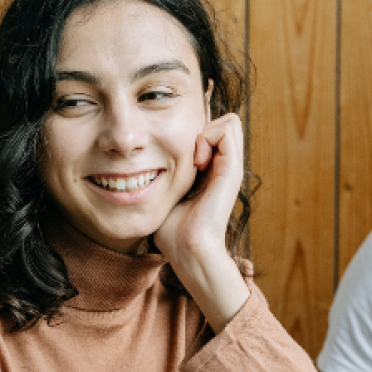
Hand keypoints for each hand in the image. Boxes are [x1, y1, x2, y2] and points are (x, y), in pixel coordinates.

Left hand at [153, 114, 249, 332]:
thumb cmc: (172, 230)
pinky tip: (196, 161)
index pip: (212, 130)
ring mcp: (232, 166)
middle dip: (203, 128)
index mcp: (213, 170)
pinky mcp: (232, 169)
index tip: (178, 158)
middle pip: (223, 123)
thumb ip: (162, 176)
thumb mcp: (165, 193)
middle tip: (189, 155)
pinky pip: (227, 128)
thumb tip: (139, 163)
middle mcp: (226, 166)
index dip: (195, 134)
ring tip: (193, 158)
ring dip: (206, 131)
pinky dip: (208, 137)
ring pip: (229, 122)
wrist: (188, 249)